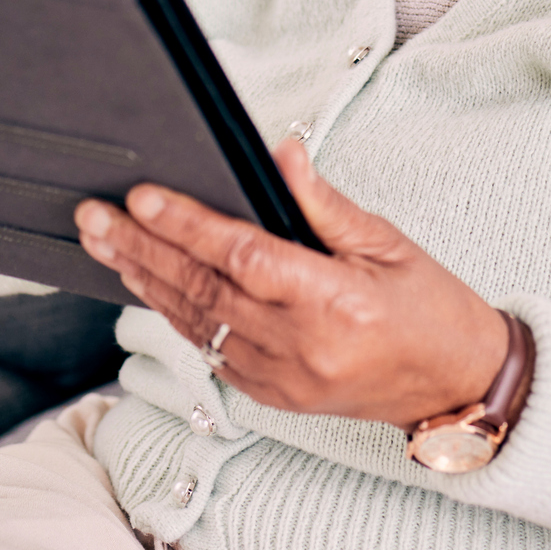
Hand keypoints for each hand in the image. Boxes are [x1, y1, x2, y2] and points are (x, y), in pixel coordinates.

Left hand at [74, 139, 510, 428]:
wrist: (457, 387)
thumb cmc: (432, 309)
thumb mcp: (388, 243)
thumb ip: (324, 202)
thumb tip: (279, 153)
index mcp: (336, 303)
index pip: (242, 257)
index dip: (186, 225)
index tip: (142, 197)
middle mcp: (301, 347)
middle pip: (202, 290)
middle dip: (141, 249)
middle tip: (93, 217)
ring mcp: (282, 379)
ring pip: (196, 322)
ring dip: (144, 280)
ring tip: (103, 243)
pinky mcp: (272, 396)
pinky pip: (210, 349)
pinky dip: (174, 313)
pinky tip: (146, 284)